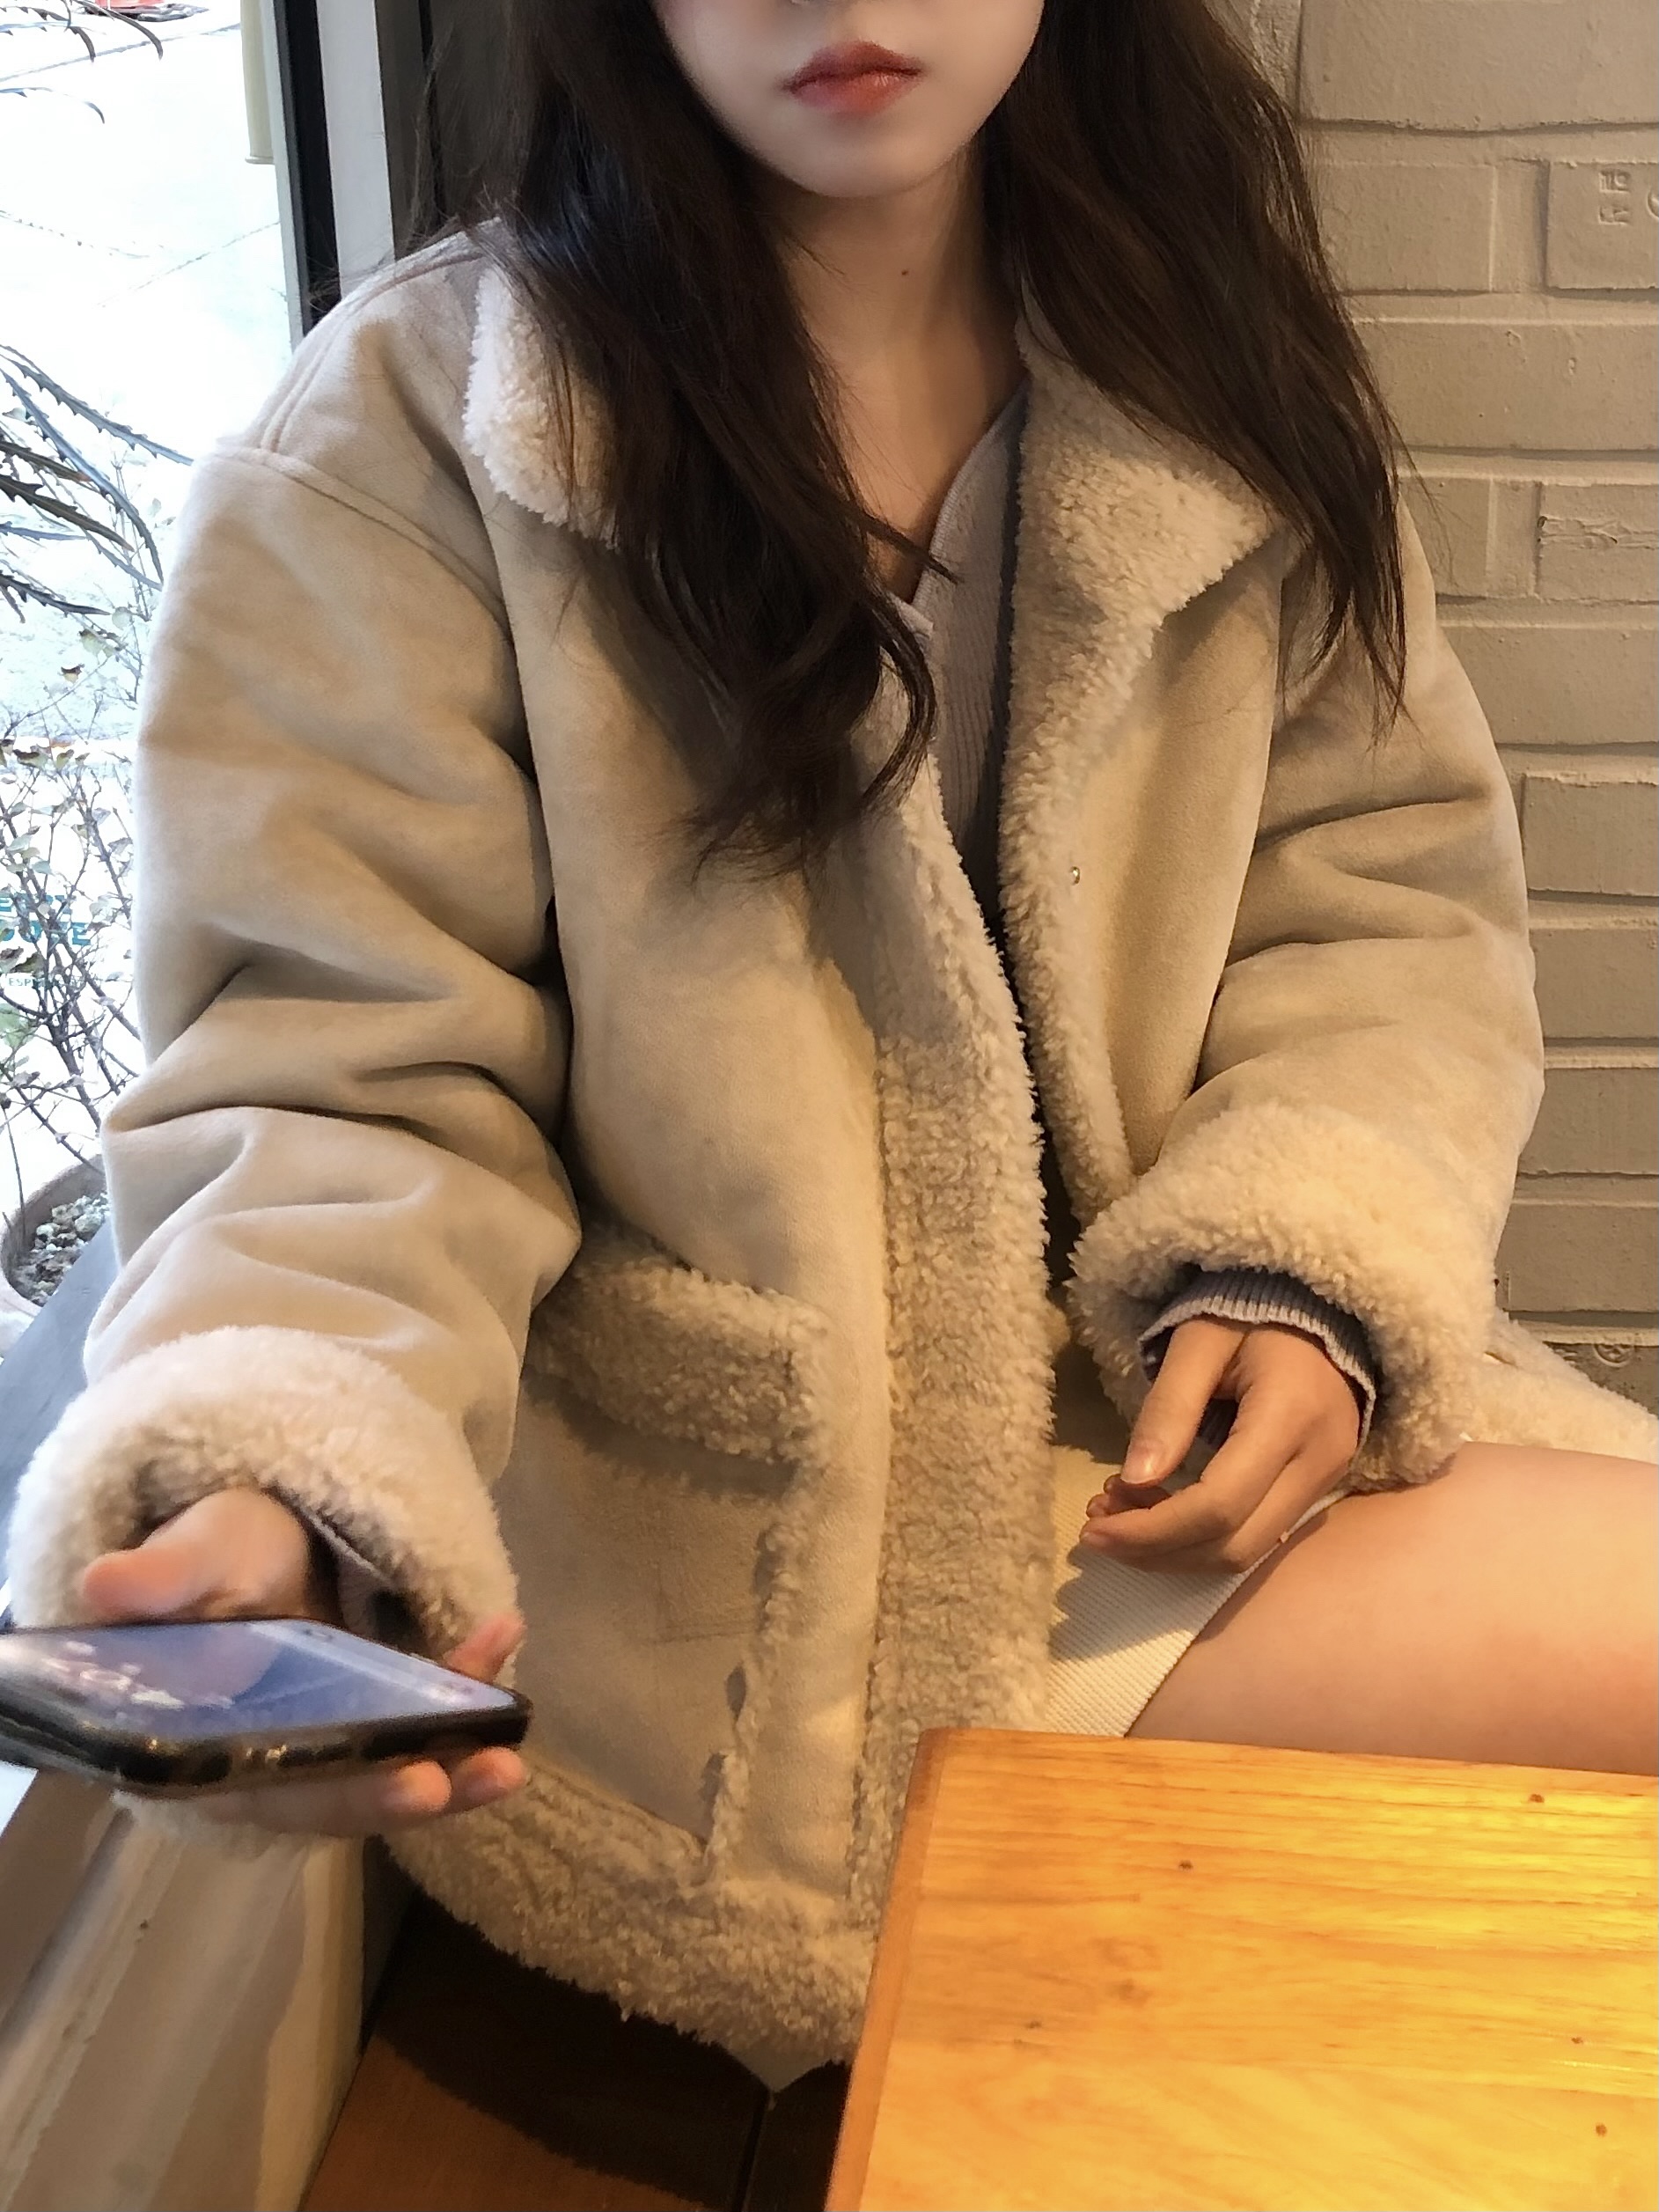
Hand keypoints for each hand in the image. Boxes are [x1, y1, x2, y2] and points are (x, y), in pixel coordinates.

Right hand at [79, 1490, 528, 1834]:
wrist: (246, 1531)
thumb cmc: (209, 1551)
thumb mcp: (190, 1554)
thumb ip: (161, 1578)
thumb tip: (105, 1585)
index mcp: (216, 1746)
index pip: (281, 1790)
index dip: (346, 1795)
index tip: (417, 1786)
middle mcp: (277, 1758)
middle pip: (350, 1793)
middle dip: (424, 1787)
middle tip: (495, 1774)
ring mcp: (333, 1734)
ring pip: (394, 1766)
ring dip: (460, 1760)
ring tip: (517, 1754)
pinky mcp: (374, 1705)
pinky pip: (424, 1710)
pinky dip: (468, 1683)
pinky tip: (505, 1631)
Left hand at [1079, 1318, 1359, 1572]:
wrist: (1317, 1309)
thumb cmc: (1249, 1311)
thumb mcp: (1197, 1343)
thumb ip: (1168, 1408)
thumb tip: (1134, 1480)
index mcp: (1290, 1417)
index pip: (1218, 1505)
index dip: (1151, 1530)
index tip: (1093, 1529)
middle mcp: (1319, 1462)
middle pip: (1235, 1545)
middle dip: (1157, 1551)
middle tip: (1097, 1529)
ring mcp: (1326, 1480)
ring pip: (1247, 1552)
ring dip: (1176, 1550)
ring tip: (1117, 1516)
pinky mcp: (1318, 1488)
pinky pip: (1257, 1534)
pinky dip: (1202, 1537)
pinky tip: (1157, 1513)